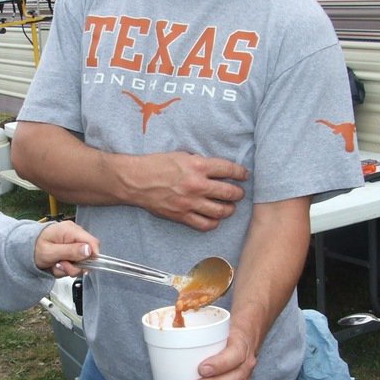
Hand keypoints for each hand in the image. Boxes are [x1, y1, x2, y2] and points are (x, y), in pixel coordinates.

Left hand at [34, 221, 98, 274]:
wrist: (25, 249)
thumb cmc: (34, 247)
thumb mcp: (50, 251)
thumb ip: (70, 251)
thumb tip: (88, 250)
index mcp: (70, 230)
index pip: (92, 242)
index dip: (92, 257)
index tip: (84, 268)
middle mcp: (74, 235)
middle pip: (88, 254)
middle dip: (76, 266)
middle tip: (62, 266)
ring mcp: (73, 243)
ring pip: (81, 261)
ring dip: (69, 268)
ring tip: (56, 265)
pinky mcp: (71, 250)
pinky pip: (75, 263)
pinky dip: (66, 267)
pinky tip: (57, 264)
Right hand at [129, 152, 247, 231]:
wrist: (136, 181)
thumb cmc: (156, 165)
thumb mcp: (181, 156)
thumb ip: (199, 162)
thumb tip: (216, 168)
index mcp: (197, 166)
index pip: (228, 169)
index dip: (241, 173)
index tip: (244, 175)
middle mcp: (197, 185)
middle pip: (229, 192)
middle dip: (238, 193)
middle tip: (239, 193)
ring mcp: (190, 202)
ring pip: (221, 211)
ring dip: (229, 209)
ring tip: (229, 206)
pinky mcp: (182, 216)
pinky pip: (205, 224)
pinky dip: (213, 222)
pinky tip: (214, 218)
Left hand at [185, 327, 256, 379]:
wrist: (244, 338)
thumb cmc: (223, 335)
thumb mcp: (214, 327)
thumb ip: (194, 332)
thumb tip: (163, 336)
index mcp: (240, 345)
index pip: (235, 354)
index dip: (220, 364)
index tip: (201, 369)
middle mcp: (246, 364)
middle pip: (234, 378)